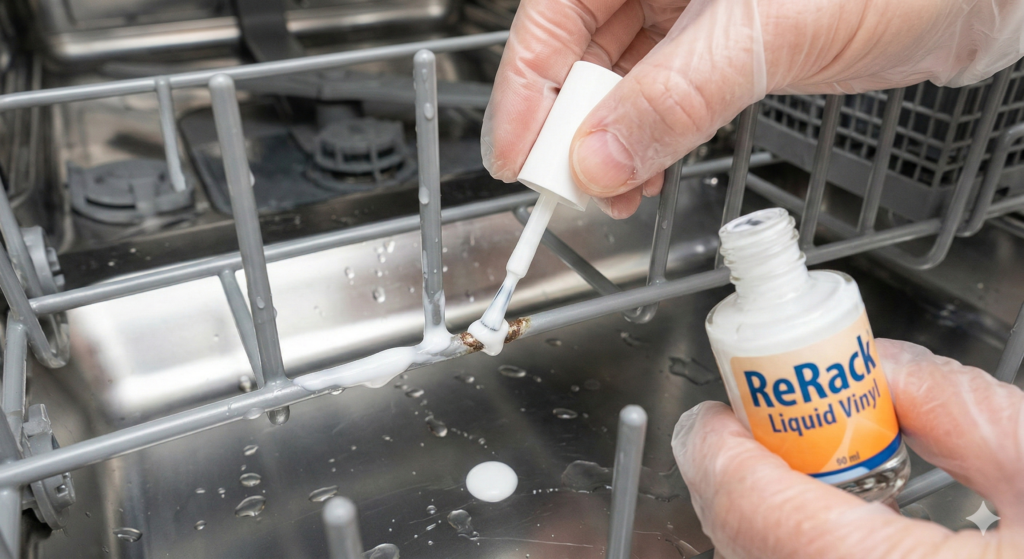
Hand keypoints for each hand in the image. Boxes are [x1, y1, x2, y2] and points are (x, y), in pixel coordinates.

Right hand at [482, 0, 1023, 217]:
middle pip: (578, 50)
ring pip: (620, 79)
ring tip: (614, 194)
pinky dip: (652, 137)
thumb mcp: (767, 32)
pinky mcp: (726, 43)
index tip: (516, 159)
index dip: (525, 90)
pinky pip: (665, 93)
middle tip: (567, 188)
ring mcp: (693, 8)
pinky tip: (651, 171)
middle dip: (569, 125)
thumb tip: (599, 157)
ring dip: (610, 141)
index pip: (553, 14)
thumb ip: (675, 97)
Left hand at [670, 339, 1023, 558]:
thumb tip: (882, 372)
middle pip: (747, 543)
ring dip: (768, 516)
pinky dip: (801, 551)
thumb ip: (959, 408)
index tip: (726, 407)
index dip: (722, 447)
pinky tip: (854, 528)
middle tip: (779, 426)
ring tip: (821, 470)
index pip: (756, 510)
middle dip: (744, 474)